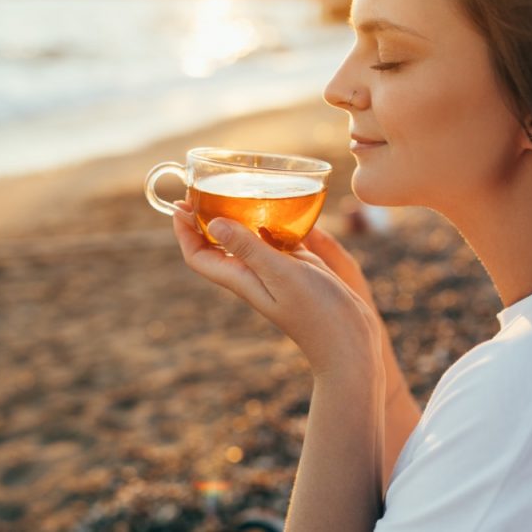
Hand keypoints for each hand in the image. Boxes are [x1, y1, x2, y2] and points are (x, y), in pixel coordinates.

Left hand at [171, 201, 383, 380]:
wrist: (349, 343)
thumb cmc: (318, 312)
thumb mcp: (282, 274)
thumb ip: (250, 248)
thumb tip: (213, 224)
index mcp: (242, 278)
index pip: (198, 256)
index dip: (184, 232)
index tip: (181, 204)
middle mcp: (253, 274)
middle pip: (218, 245)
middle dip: (207, 219)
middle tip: (206, 188)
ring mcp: (275, 271)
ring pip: (248, 240)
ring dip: (239, 218)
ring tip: (239, 189)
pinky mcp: (298, 268)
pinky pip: (276, 240)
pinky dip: (272, 222)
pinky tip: (281, 205)